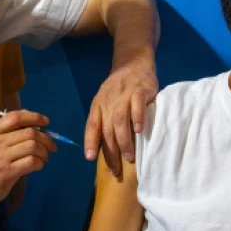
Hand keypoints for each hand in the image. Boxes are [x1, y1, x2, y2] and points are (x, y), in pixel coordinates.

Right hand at [0, 111, 55, 219]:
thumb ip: (4, 135)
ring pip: (33, 146)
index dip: (34, 117)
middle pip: (29, 132)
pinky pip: (31, 162)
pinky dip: (39, 163)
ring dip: (44, 152)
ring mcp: (1, 157)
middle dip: (46, 138)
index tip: (45, 122)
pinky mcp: (7, 172)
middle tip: (51, 146)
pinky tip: (37, 166)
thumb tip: (30, 125)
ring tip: (44, 158)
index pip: (15, 117)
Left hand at [84, 58, 157, 175]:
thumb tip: (105, 147)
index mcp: (98, 104)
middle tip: (117, 170)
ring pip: (120, 119)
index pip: (92, 125)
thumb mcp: (107, 101)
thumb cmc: (120, 87)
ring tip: (129, 157)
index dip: (90, 141)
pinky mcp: (141, 90)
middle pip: (107, 128)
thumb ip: (105, 120)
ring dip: (124, 140)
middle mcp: (108, 100)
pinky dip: (137, 118)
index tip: (89, 158)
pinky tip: (139, 131)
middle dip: (111, 151)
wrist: (133, 61)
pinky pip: (137, 105)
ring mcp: (124, 94)